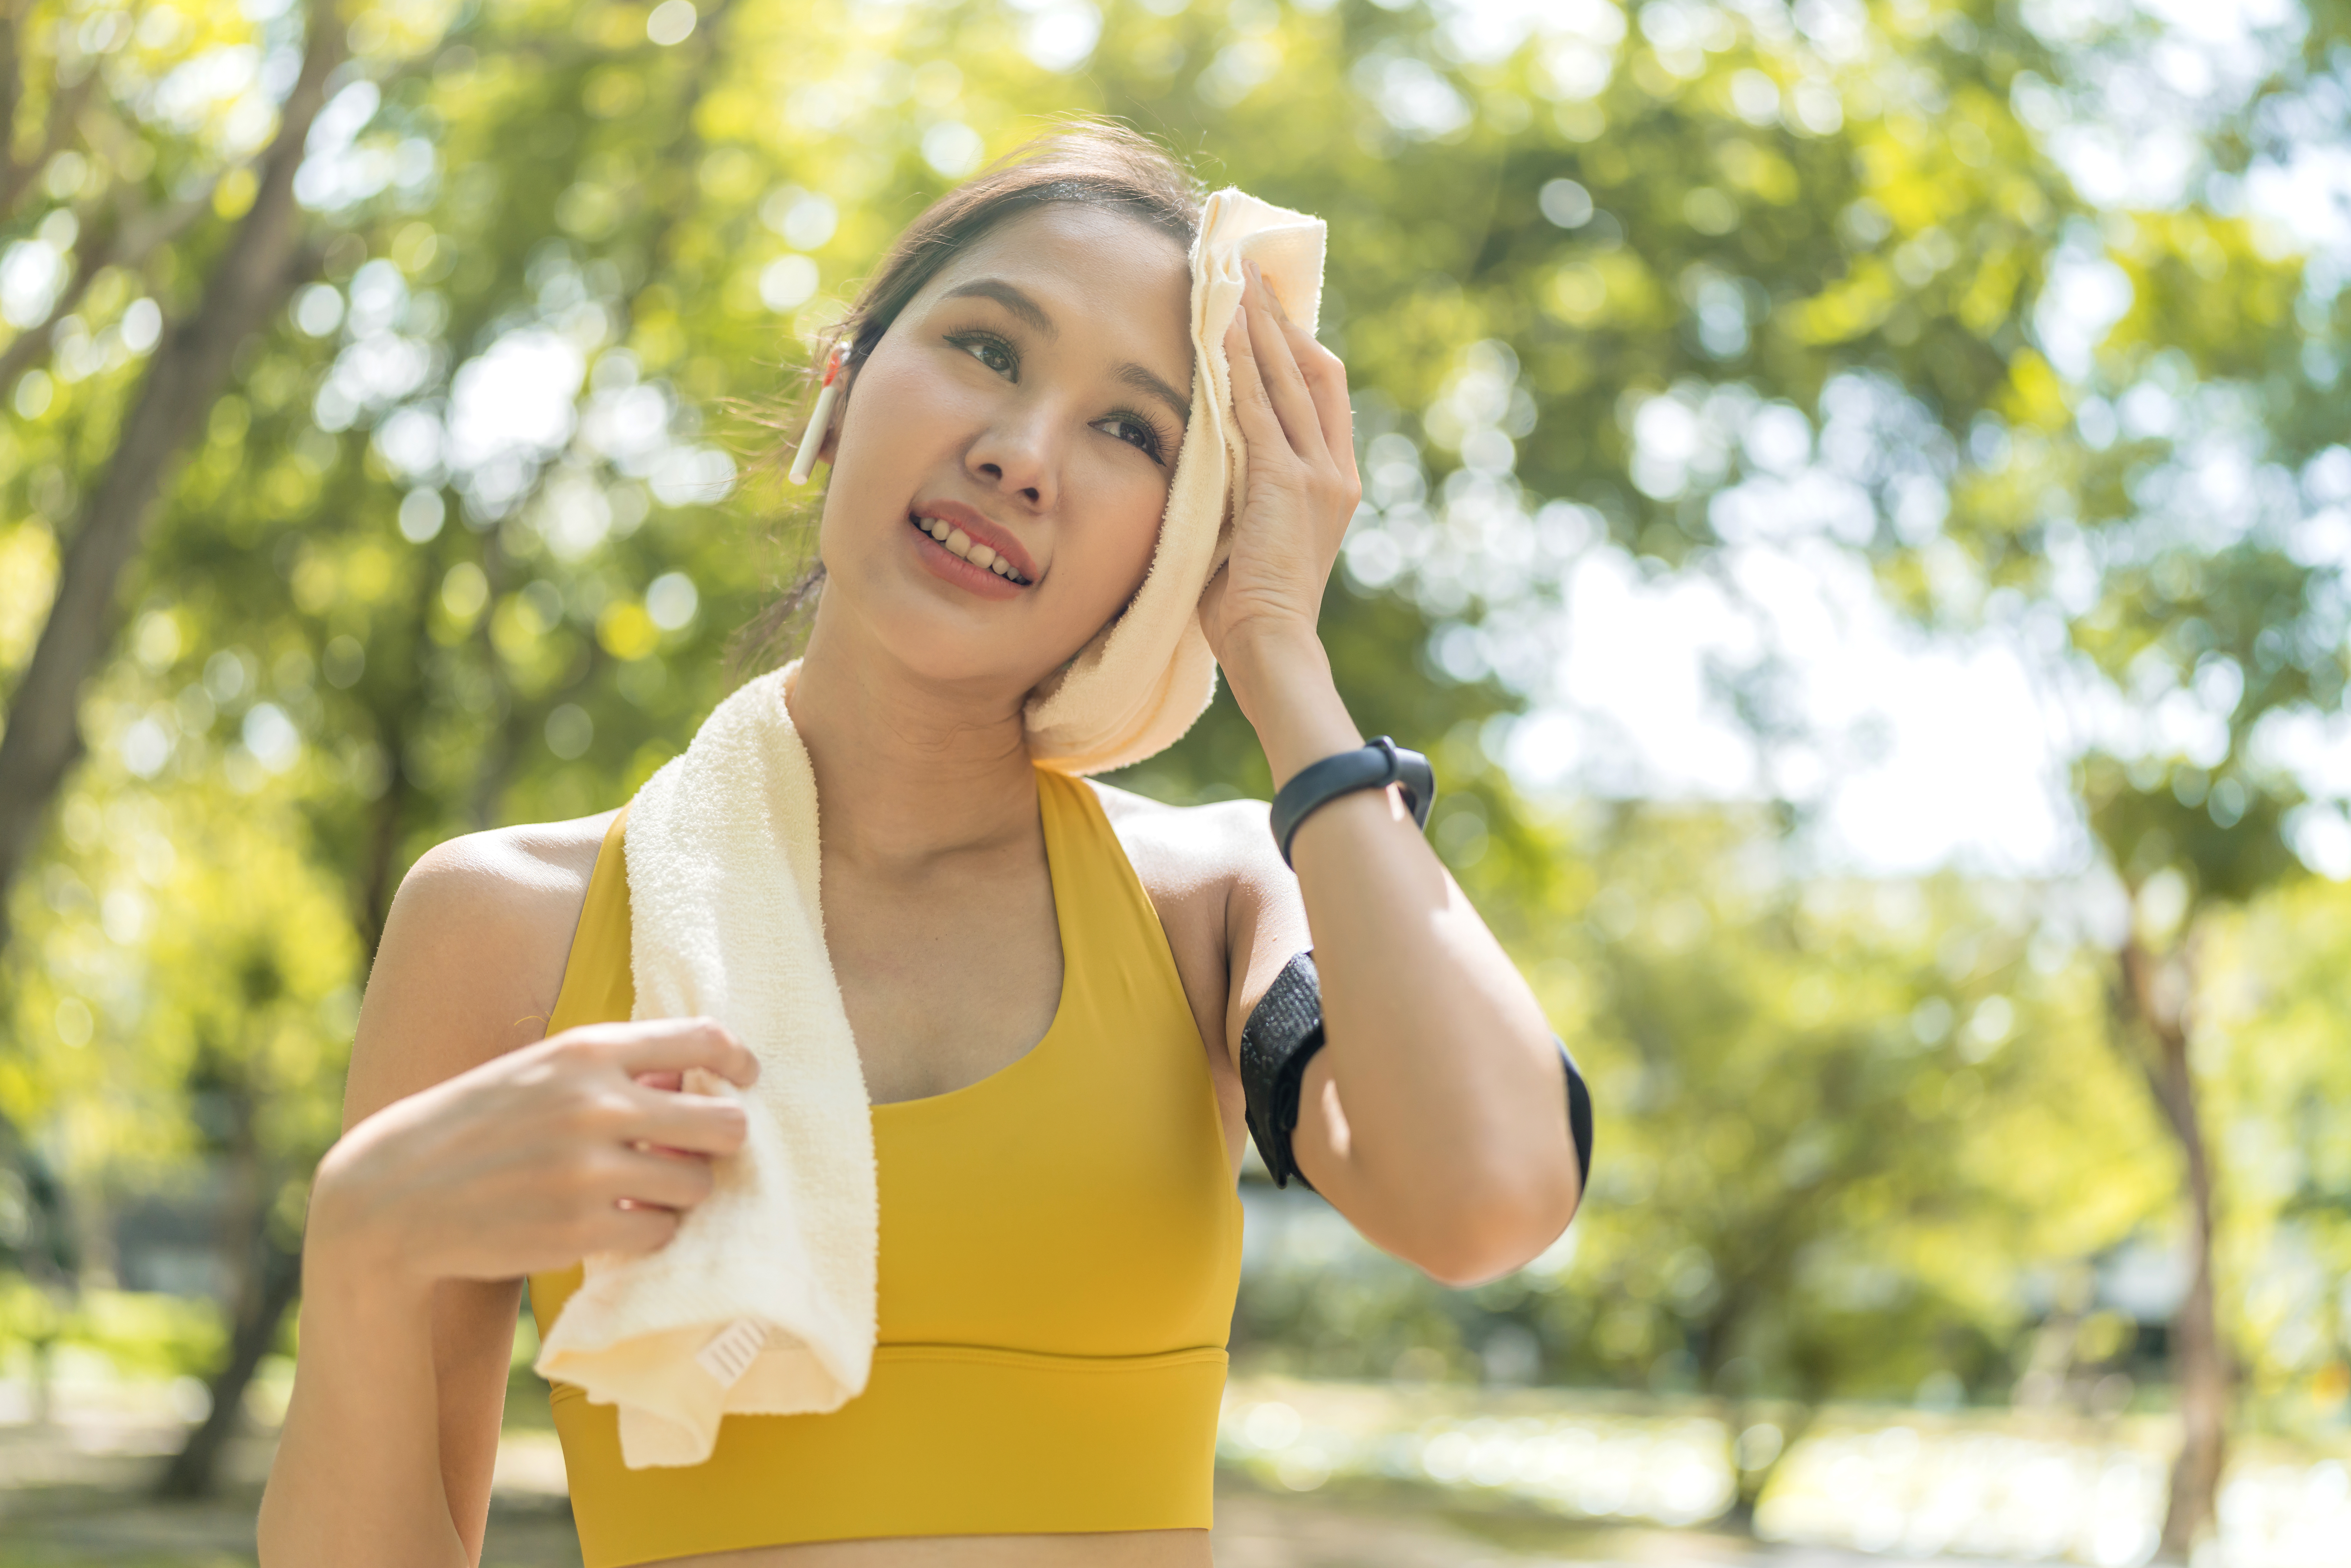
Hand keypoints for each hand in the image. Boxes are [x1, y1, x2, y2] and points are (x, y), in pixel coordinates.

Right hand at [309, 1018, 758, 1295]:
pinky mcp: (580, 1229)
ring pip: (697, 1185)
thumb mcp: (540, 1073)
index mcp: (587, 1052)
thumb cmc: (476, 1127)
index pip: (705, 1040)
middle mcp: (596, 1104)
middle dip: (723, 1141)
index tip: (746, 1079)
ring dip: (683, 1193)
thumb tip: (694, 1078)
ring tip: (647, 1191)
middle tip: (697, 1152)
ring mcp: (589, 1170)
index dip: (739, 1062)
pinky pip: (661, 1232)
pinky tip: (618, 1222)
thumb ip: (615, 1070)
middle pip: (724, 1123)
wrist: (395, 1195)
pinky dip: (650, 1231)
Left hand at [1197, 259, 1362, 665]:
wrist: (1271, 643)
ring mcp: (1316, 474)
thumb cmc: (1250, 609)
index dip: (1300, 349)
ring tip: (1236, 278)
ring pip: (1288, 378)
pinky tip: (1222, 326)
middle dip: (1283, 319)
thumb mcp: (1257, 535)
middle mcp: (1335, 471)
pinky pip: (1259, 406)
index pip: (1324, 398)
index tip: (1272, 314)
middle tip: (1254, 273)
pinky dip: (1241, 363)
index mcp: (1337, 485)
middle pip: (1313, 371)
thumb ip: (1248, 494)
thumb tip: (1212, 463)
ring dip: (1260, 325)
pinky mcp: (1285, 480)